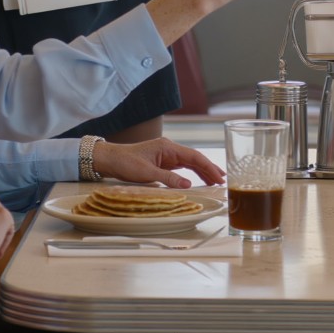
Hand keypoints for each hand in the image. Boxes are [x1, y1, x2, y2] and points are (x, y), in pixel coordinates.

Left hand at [92, 137, 225, 187]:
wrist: (110, 159)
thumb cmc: (126, 163)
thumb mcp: (147, 173)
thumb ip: (168, 179)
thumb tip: (189, 185)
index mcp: (168, 147)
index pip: (193, 157)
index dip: (208, 167)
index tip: (220, 176)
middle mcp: (169, 149)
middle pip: (194, 158)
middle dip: (209, 169)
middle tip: (223, 180)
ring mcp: (166, 155)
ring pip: (189, 163)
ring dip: (202, 171)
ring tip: (215, 180)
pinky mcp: (162, 162)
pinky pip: (181, 167)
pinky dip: (191, 173)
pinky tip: (198, 179)